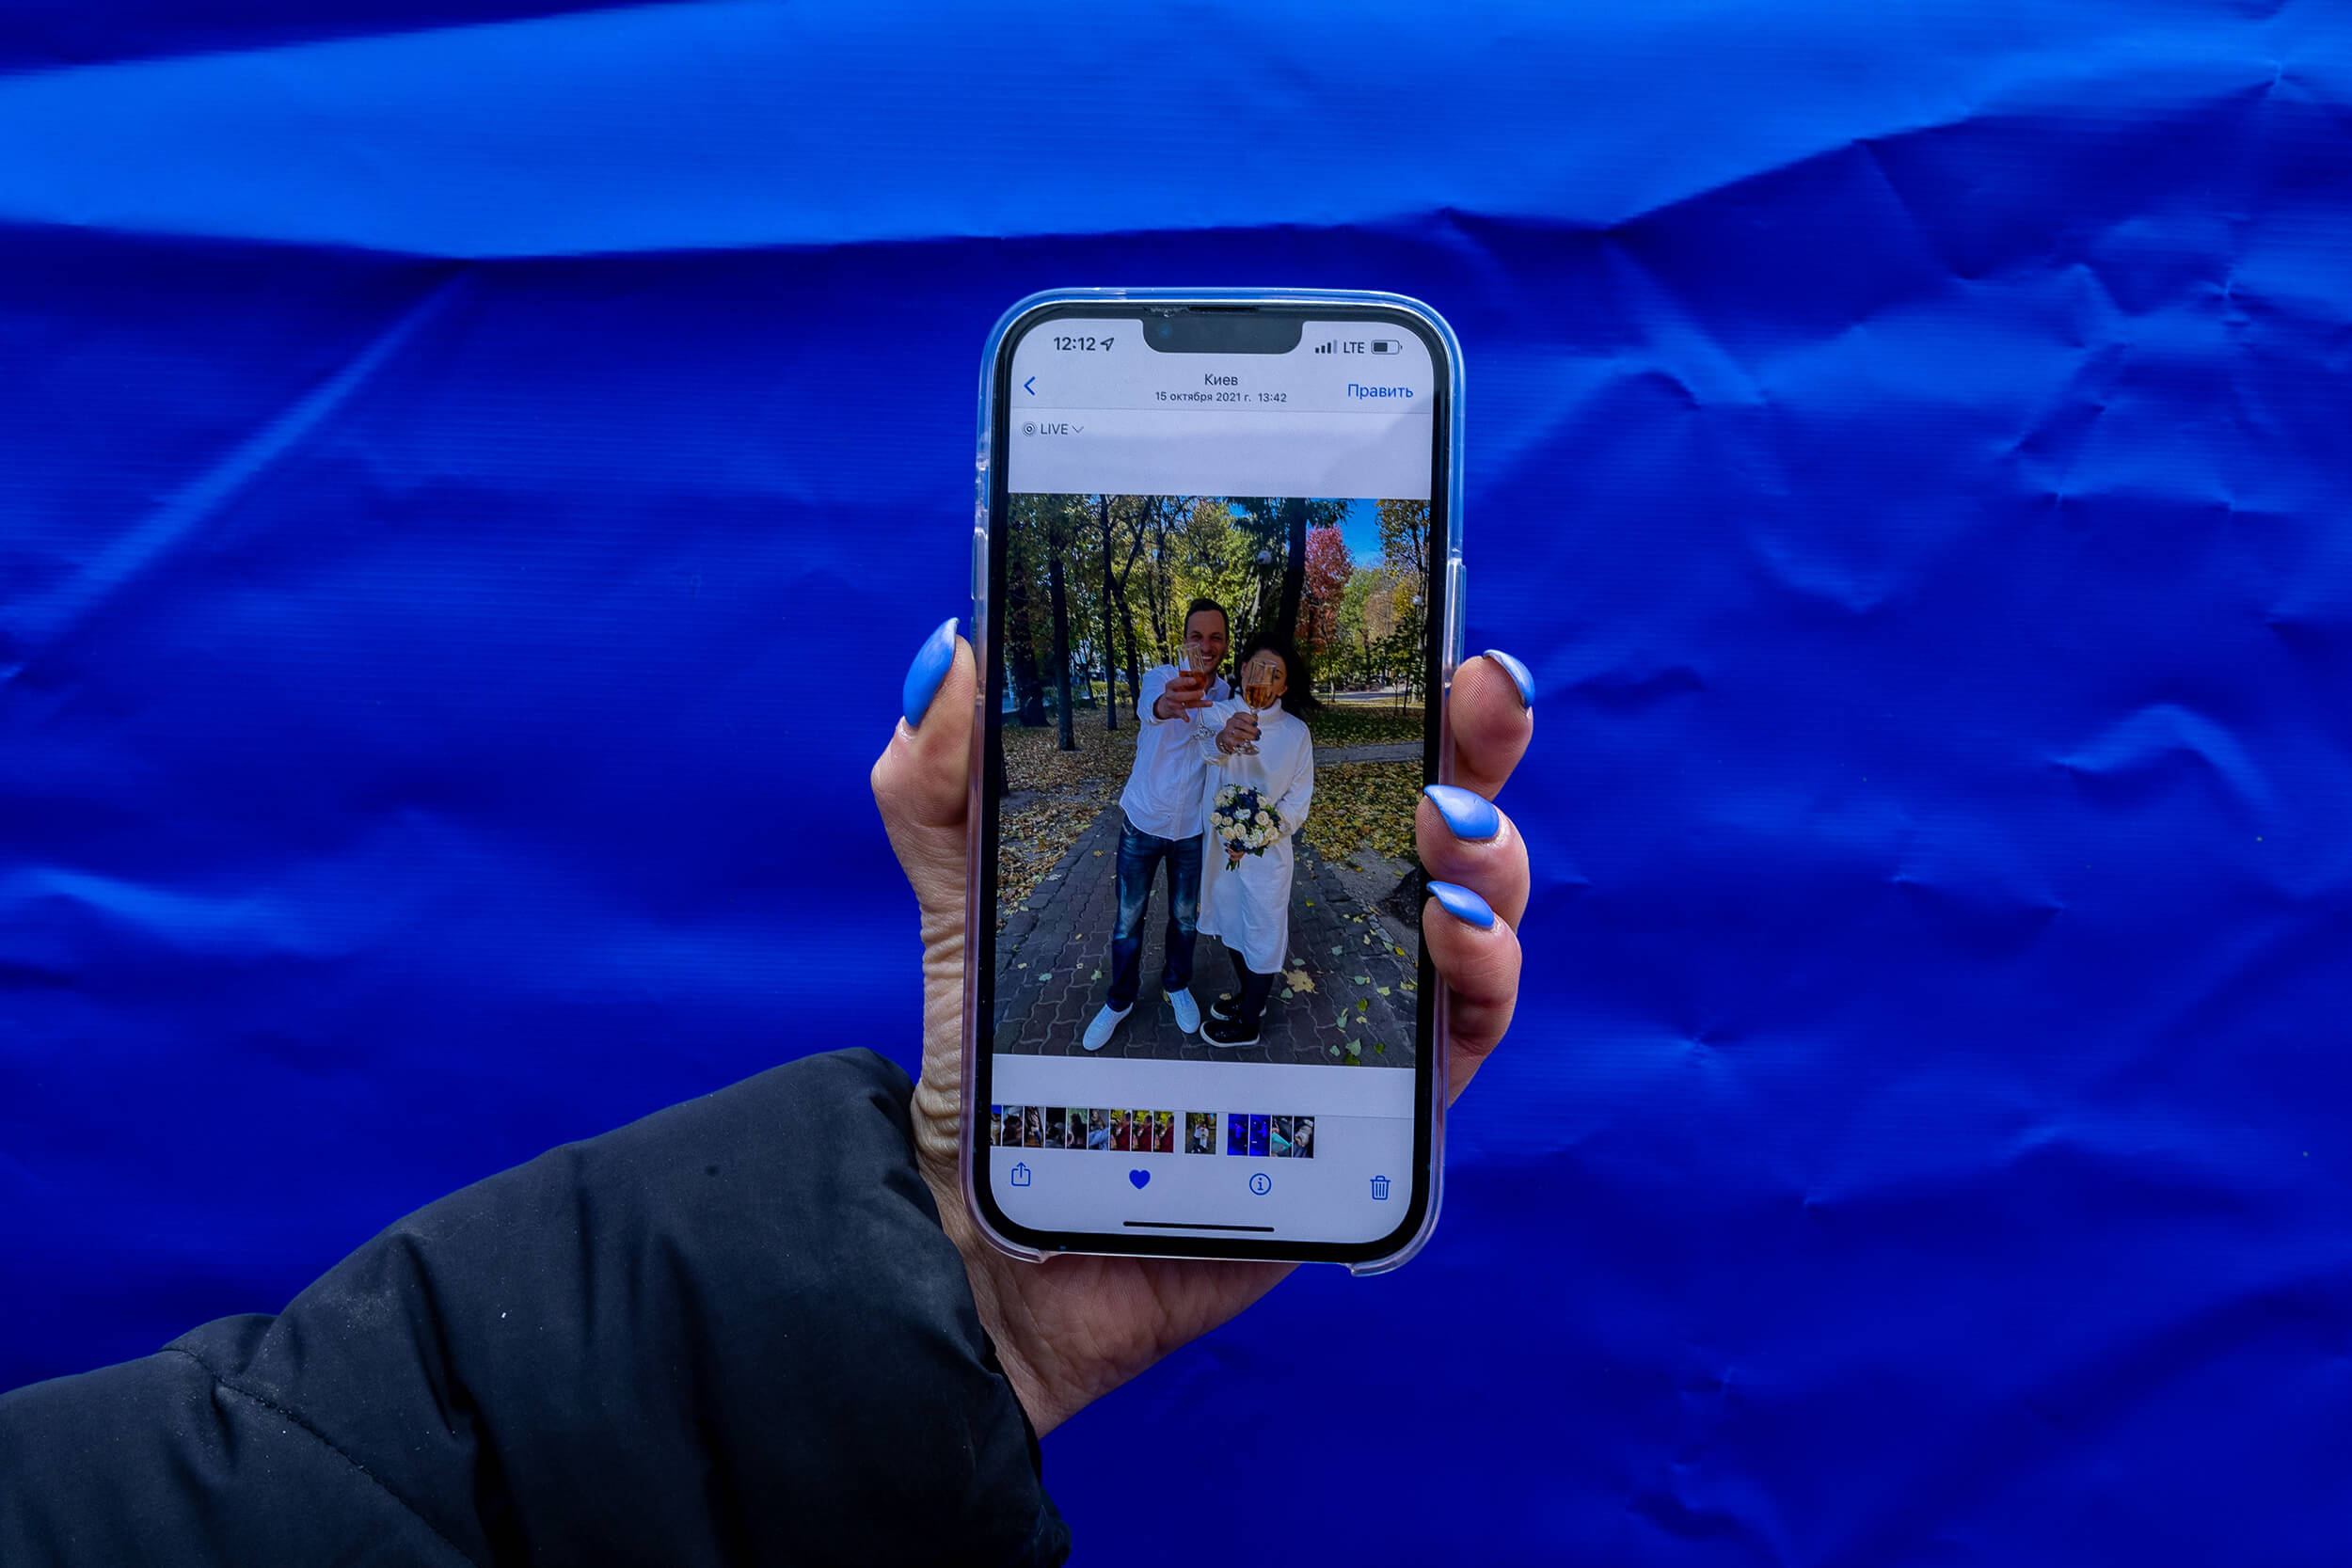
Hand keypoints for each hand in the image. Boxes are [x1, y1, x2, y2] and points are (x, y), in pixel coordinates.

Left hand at [873, 632, 1533, 1435]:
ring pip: (1480, 915)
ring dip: (1491, 853)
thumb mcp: (959, 902)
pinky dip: (1482, 975)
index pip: (1346, 752)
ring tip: (1450, 823)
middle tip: (1483, 686)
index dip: (1397, 681)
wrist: (993, 1236)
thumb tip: (945, 648)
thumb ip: (939, 781)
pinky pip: (1465, 1040)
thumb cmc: (993, 1069)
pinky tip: (1451, 932)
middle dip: (1482, 739)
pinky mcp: (1379, 1117)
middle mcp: (1323, 927)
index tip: (1422, 614)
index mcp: (1244, 862)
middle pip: (1442, 815)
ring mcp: (1362, 1019)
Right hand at [1153, 670, 1212, 719]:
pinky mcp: (1175, 712)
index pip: (1176, 682)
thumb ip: (1187, 683)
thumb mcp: (1177, 685)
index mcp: (1170, 685)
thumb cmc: (1175, 692)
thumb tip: (1202, 680)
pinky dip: (1185, 717)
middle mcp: (1170, 695)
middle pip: (1180, 696)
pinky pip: (1180, 714)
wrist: (1164, 705)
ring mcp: (1172, 704)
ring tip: (1209, 703)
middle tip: (1202, 693)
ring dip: (1199, 703)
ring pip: (1186, 704)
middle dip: (1192, 694)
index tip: (1194, 680)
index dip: (1185, 681)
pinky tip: (1188, 719)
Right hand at [1216, 710, 1259, 753]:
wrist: (1229, 736)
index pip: (1243, 715)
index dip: (1250, 719)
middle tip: (1258, 733)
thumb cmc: (1239, 728)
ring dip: (1248, 736)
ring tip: (1255, 738)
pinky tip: (1242, 745)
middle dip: (1251, 729)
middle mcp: (1231, 722)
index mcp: (1236, 716)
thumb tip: (1258, 728)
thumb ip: (1252, 724)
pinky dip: (1237, 743)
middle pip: (1241, 724)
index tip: (1256, 724)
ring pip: (1238, 732)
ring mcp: (1228, 730)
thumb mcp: (1245, 723)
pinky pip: (1231, 741)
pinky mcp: (1226, 738)